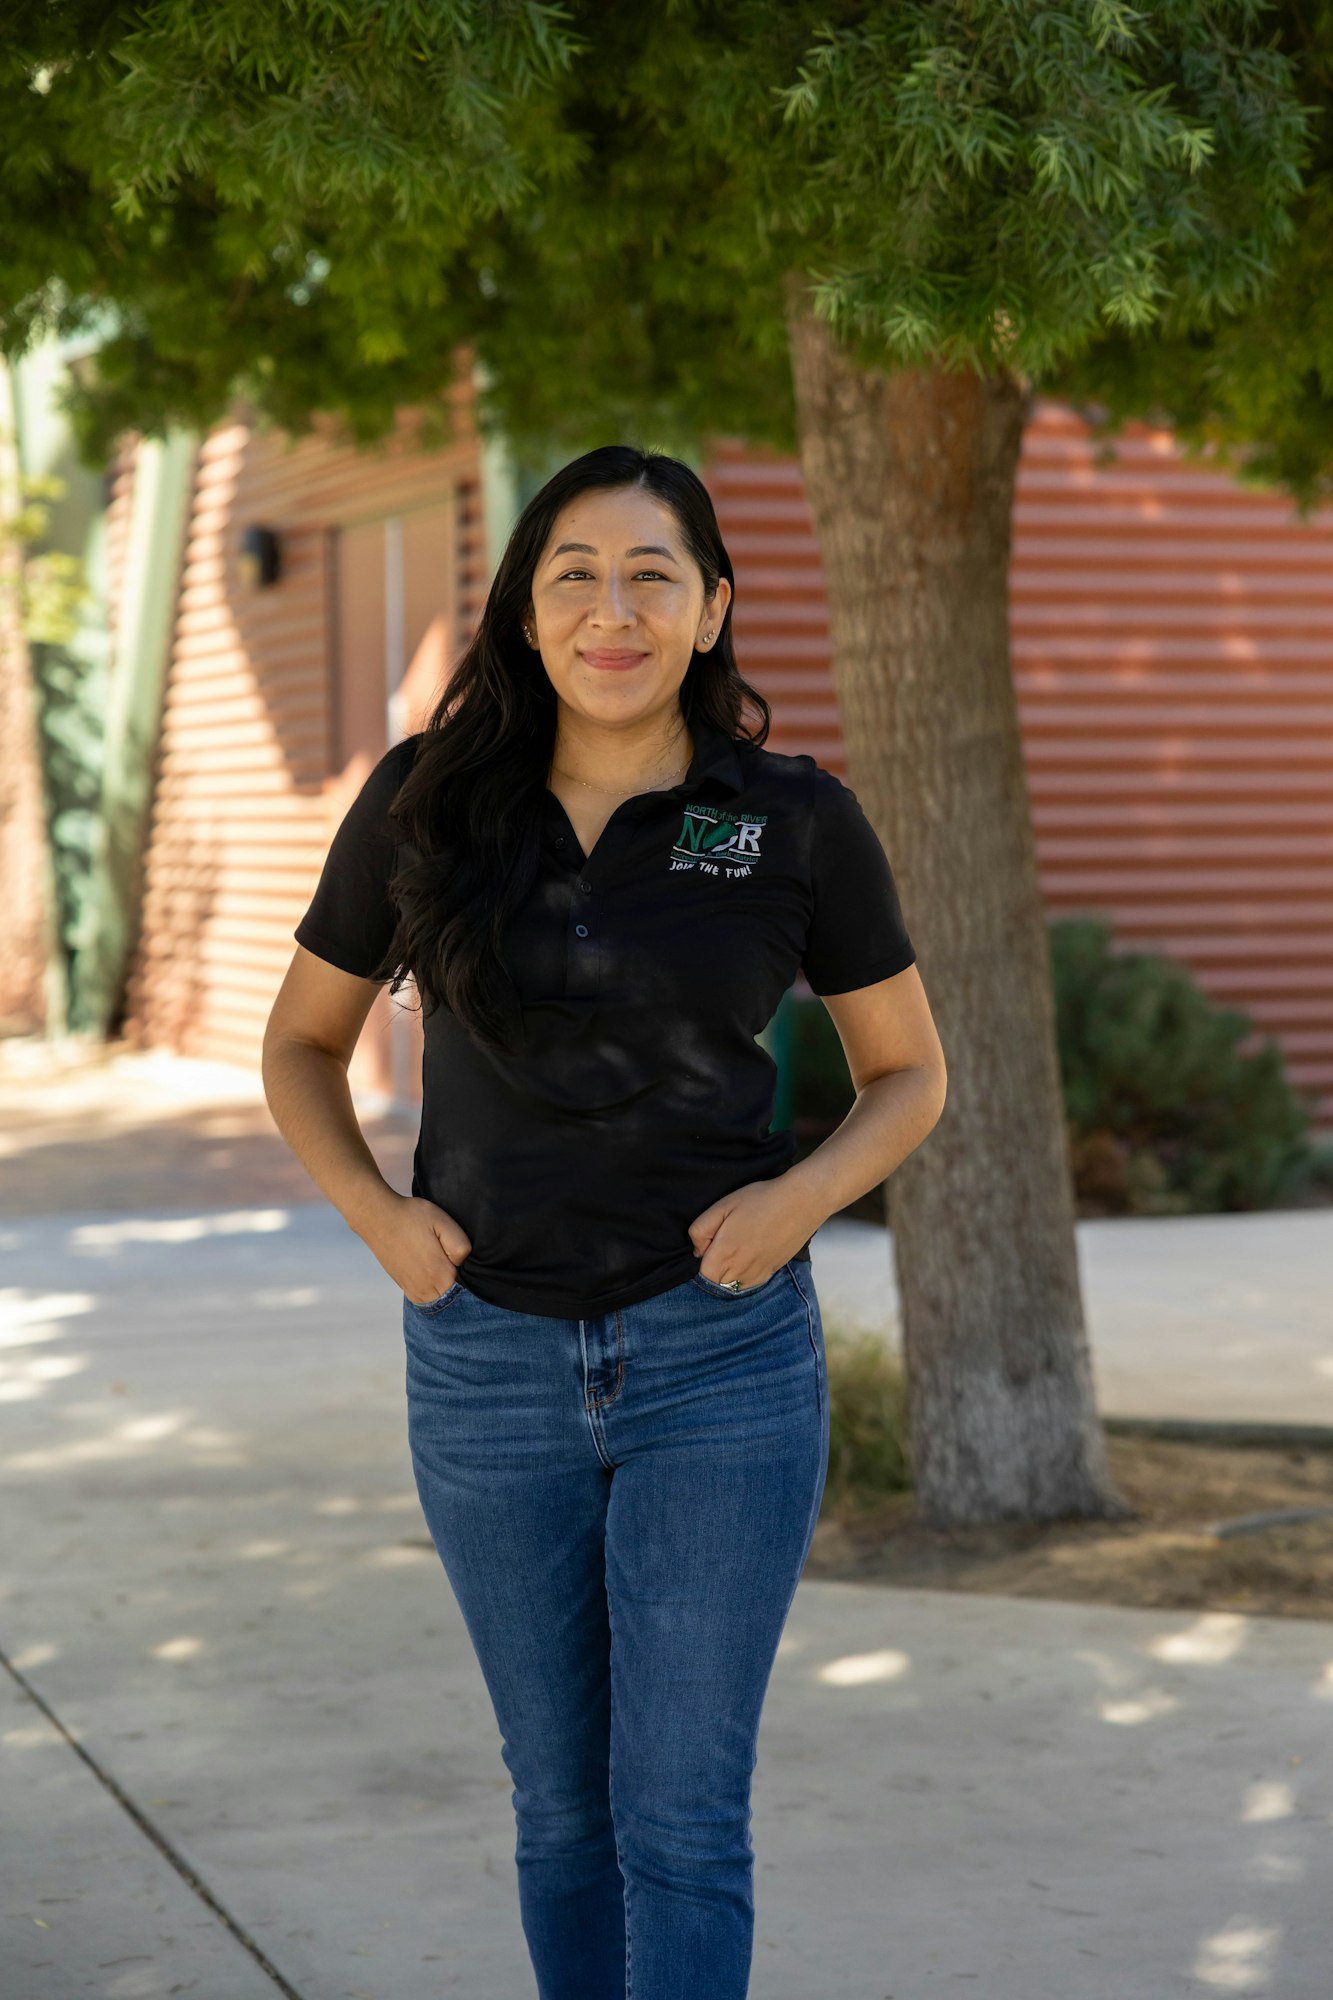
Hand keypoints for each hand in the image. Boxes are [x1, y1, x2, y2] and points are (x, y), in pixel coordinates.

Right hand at [364, 1191, 471, 1304]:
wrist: (378, 1217)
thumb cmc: (412, 1216)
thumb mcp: (443, 1222)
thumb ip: (460, 1246)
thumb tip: (464, 1264)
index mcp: (440, 1275)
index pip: (469, 1289)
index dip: (474, 1276)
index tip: (469, 1263)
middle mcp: (426, 1290)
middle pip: (456, 1298)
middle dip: (462, 1285)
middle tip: (456, 1259)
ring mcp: (414, 1291)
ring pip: (442, 1299)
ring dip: (448, 1288)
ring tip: (444, 1263)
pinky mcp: (405, 1288)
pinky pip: (428, 1298)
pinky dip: (435, 1289)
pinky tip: (434, 1270)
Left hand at [687, 1175, 819, 1290]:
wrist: (800, 1202)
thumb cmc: (760, 1199)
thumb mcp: (723, 1205)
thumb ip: (701, 1230)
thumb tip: (698, 1251)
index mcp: (725, 1252)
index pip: (703, 1275)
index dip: (701, 1262)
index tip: (709, 1246)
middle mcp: (740, 1268)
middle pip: (717, 1283)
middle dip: (713, 1270)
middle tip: (722, 1246)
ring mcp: (758, 1272)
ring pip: (733, 1286)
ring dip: (728, 1275)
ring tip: (737, 1250)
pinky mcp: (772, 1272)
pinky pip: (750, 1284)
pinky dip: (744, 1277)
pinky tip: (749, 1257)